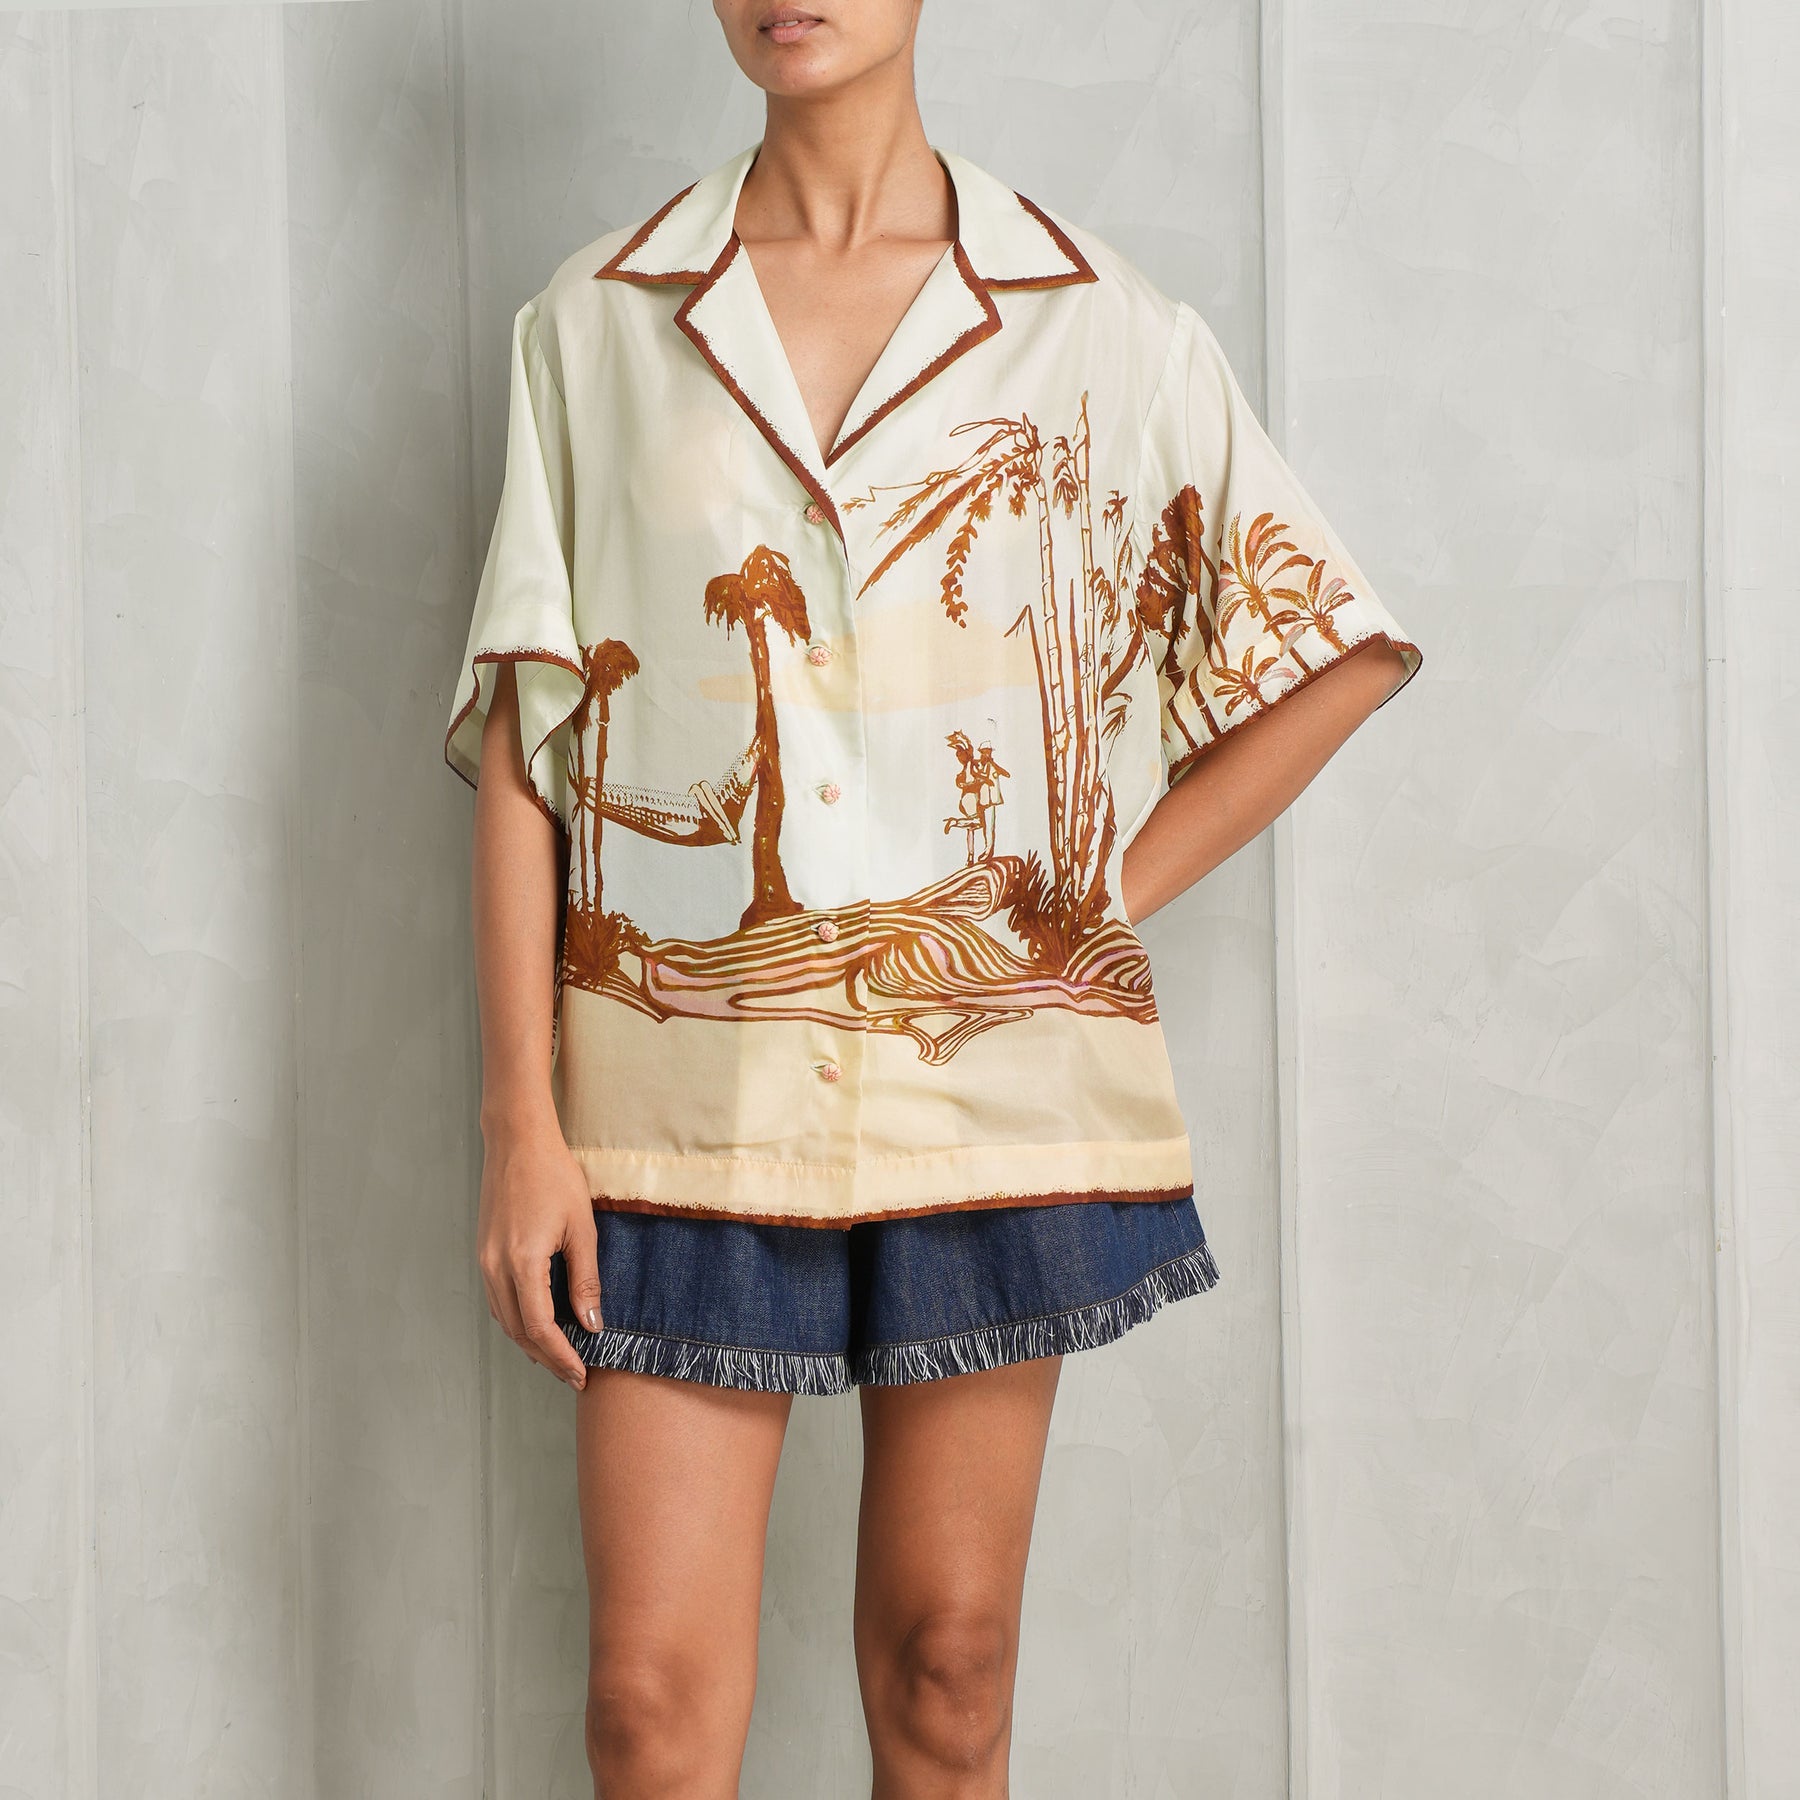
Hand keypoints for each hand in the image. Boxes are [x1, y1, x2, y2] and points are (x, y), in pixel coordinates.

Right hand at [476, 1108, 600, 1390]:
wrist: (517, 1141)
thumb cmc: (554, 1176)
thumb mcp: (582, 1228)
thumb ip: (585, 1280)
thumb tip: (591, 1323)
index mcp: (522, 1261)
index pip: (539, 1327)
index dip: (560, 1356)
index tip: (580, 1374)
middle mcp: (495, 1267)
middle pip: (517, 1330)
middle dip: (546, 1357)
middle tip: (573, 1374)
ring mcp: (484, 1260)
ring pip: (504, 1318)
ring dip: (530, 1343)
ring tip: (559, 1357)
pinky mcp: (484, 1252)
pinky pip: (497, 1300)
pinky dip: (517, 1320)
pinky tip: (537, 1324)